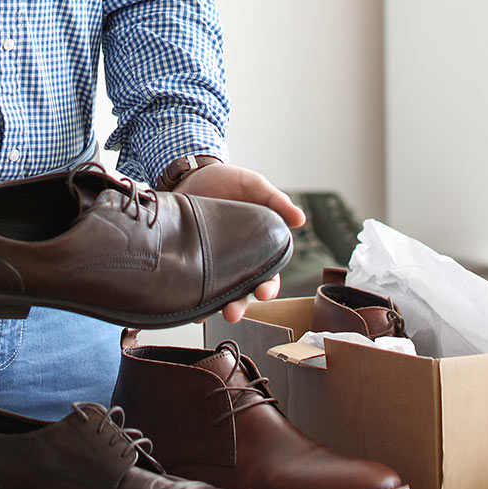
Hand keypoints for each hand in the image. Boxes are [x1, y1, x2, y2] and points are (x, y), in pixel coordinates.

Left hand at [172, 162, 305, 322]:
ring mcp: (210, 262)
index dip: (268, 287)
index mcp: (256, 247)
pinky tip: (186, 305)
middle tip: (233, 312)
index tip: (264, 291)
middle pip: (242, 292)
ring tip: (209, 314)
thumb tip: (300, 219)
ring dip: (214, 307)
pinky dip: (188, 298)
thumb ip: (276, 201)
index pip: (267, 275)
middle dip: (240, 306)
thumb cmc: (228, 181)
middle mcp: (234, 260)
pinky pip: (188, 284)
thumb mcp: (254, 186)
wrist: (191, 173)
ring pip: (216, 293)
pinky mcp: (188, 260)